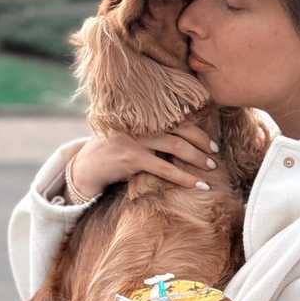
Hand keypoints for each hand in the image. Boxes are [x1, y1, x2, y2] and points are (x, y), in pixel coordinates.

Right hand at [71, 120, 219, 194]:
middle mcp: (140, 123)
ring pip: (176, 146)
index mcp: (143, 115)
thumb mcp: (133, 136)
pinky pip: (165, 168)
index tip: (212, 143)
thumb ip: (155, 133)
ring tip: (211, 167)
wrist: (84, 167)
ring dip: (197, 158)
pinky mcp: (131, 157)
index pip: (177, 118)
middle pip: (180, 129)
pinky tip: (198, 185)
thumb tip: (190, 139)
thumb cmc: (115, 151)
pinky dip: (184, 177)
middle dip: (202, 142)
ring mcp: (135, 139)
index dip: (198, 130)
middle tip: (215, 153)